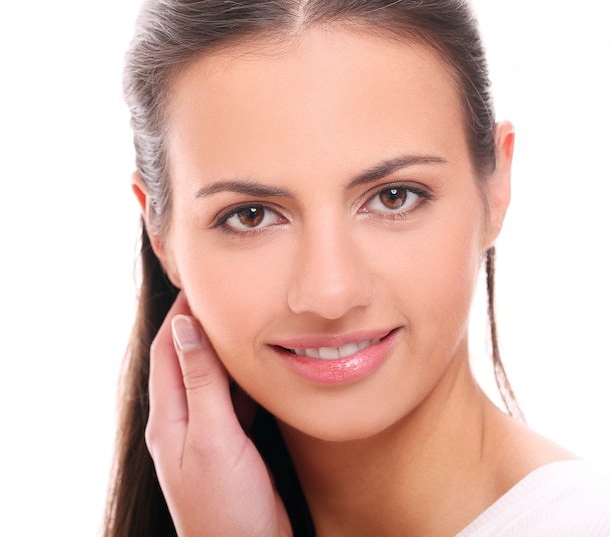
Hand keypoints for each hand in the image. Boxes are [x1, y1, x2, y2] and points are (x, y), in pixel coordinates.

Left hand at [146, 292, 291, 536]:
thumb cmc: (226, 506)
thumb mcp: (212, 438)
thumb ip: (200, 383)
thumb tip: (184, 327)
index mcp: (169, 418)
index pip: (168, 350)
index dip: (181, 313)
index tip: (201, 283)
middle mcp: (183, 421)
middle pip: (187, 359)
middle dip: (202, 324)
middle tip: (227, 295)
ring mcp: (207, 433)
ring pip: (211, 377)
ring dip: (223, 348)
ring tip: (245, 320)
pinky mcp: (230, 443)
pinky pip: (231, 398)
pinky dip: (242, 376)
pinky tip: (260, 365)